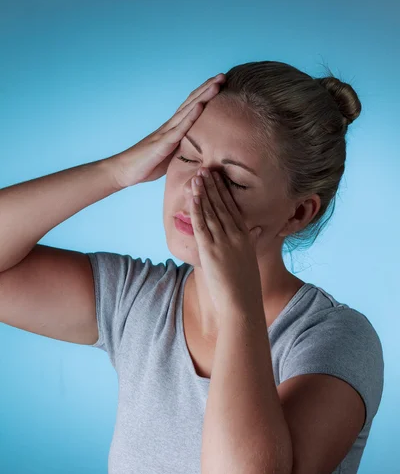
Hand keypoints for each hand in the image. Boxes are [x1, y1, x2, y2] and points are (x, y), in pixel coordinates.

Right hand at [111, 73, 225, 188]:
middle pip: (191, 102)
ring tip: (216, 84)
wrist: (125, 171)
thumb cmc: (148, 164)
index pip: (191, 107)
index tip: (220, 84)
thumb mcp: (171, 156)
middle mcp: (170, 126)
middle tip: (223, 75)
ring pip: (187, 111)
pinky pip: (179, 129)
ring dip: (203, 96)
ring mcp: (166, 132)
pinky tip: (200, 106)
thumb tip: (200, 151)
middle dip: (207, 89)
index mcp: (173, 128)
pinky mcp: (163, 144)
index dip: (205, 95)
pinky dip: (190, 117)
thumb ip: (184, 149)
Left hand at [189, 169, 262, 320]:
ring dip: (203, 193)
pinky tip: (192, 197)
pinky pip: (202, 225)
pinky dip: (197, 209)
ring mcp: (223, 242)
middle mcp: (235, 236)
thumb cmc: (246, 286)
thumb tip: (258, 230)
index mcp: (245, 236)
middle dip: (213, 186)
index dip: (224, 191)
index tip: (219, 178)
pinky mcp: (211, 251)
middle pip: (222, 205)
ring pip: (211, 212)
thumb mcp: (252, 258)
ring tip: (197, 176)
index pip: (233, 208)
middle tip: (206, 169)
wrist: (242, 303)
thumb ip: (253, 241)